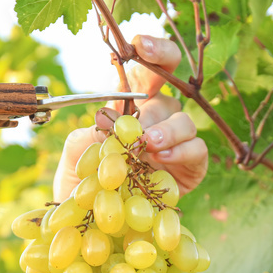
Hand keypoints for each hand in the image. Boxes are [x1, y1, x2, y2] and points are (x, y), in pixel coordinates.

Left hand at [53, 36, 207, 200]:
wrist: (92, 227)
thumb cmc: (83, 187)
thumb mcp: (74, 158)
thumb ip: (86, 137)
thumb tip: (108, 125)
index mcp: (129, 107)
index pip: (149, 69)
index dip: (153, 51)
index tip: (140, 46)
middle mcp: (156, 120)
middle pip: (168, 97)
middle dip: (153, 110)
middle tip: (138, 130)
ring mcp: (176, 144)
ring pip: (185, 121)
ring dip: (167, 131)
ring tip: (148, 147)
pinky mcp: (191, 168)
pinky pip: (198, 149)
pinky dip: (182, 151)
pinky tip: (162, 160)